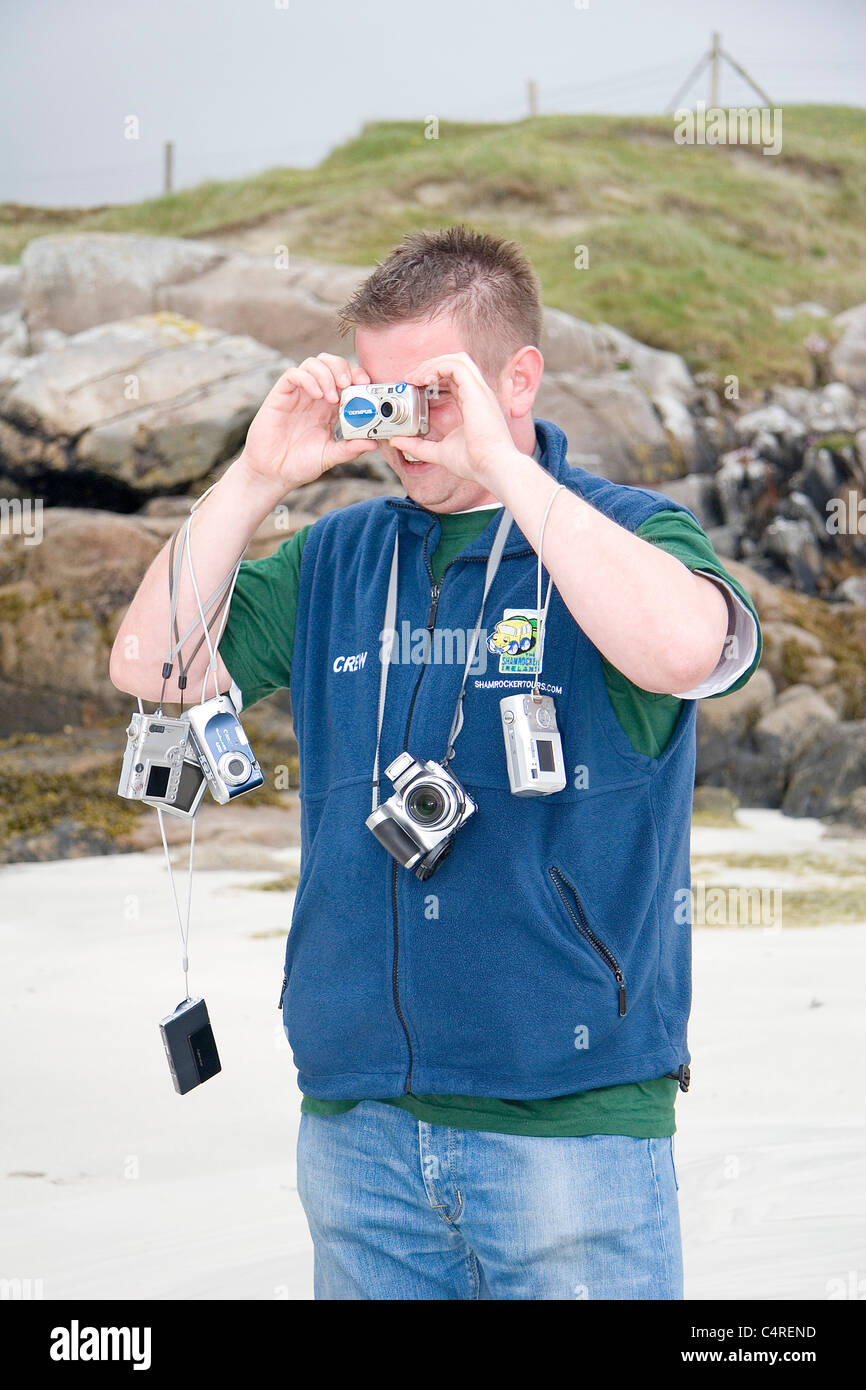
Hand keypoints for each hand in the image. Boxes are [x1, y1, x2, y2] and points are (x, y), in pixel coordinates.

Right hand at [238, 354, 376, 493]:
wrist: (272, 473)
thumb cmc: (300, 464)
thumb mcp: (330, 456)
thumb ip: (350, 449)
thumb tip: (373, 442)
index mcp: (331, 408)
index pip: (347, 379)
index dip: (357, 375)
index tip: (366, 385)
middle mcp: (316, 396)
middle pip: (331, 363)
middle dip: (343, 368)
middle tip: (348, 384)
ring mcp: (298, 394)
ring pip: (313, 363)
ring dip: (327, 373)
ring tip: (332, 396)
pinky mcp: (281, 395)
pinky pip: (294, 374)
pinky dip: (308, 379)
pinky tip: (316, 395)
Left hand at [390, 352, 519, 485]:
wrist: (493, 468)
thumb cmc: (476, 463)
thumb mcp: (440, 452)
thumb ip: (419, 446)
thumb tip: (397, 441)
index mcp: (474, 405)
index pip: (455, 378)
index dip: (434, 377)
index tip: (415, 387)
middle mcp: (479, 394)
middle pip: (456, 363)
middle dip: (431, 366)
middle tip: (411, 379)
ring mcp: (480, 391)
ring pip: (457, 359)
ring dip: (432, 364)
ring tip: (415, 378)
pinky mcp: (477, 391)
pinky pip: (456, 365)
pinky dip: (437, 367)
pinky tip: (424, 380)